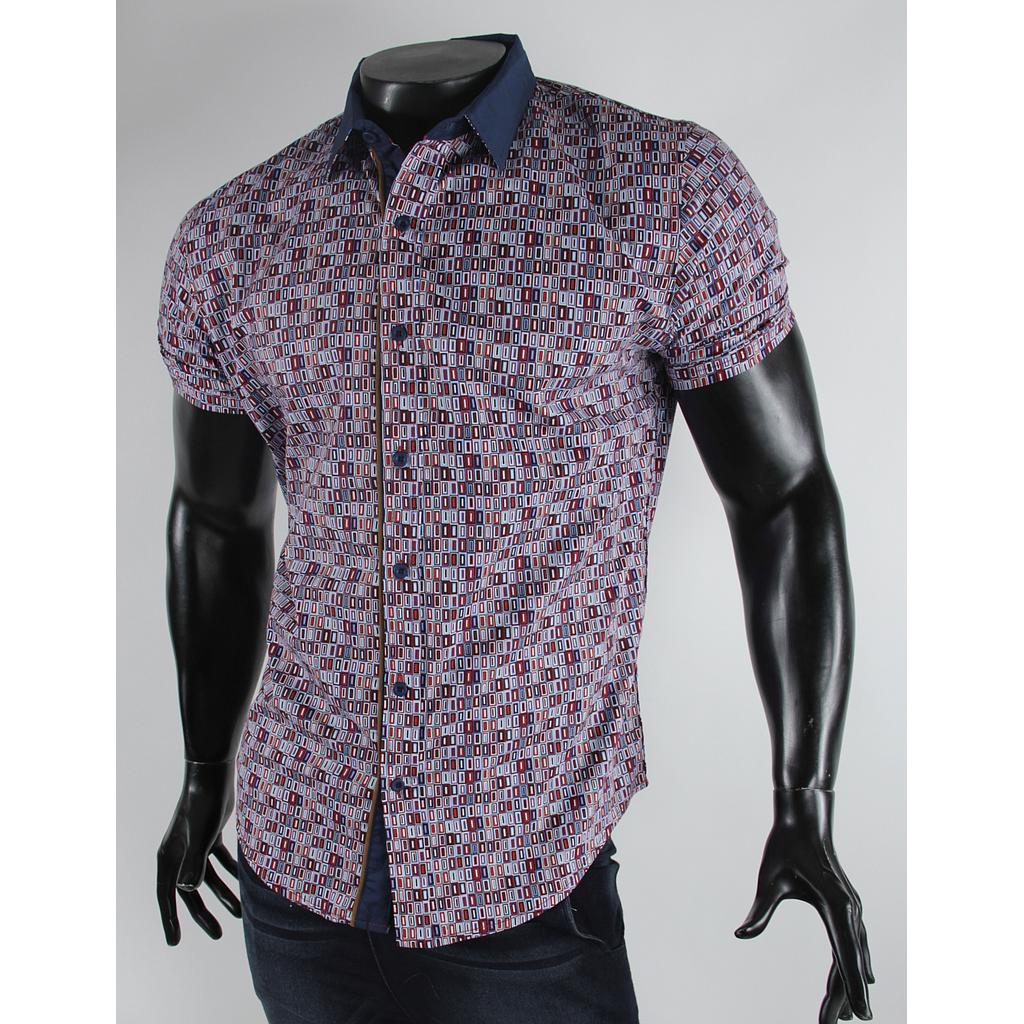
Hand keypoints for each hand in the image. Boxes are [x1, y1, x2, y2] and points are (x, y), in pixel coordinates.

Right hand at [157, 760, 240, 943]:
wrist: (213, 772)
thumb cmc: (204, 803)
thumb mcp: (201, 834)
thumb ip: (194, 862)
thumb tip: (187, 890)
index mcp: (170, 856)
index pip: (167, 895)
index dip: (170, 919)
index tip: (174, 942)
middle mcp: (179, 852)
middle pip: (189, 891)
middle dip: (202, 914)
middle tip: (217, 934)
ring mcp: (195, 844)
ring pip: (207, 878)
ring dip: (223, 894)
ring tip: (239, 914)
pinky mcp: (211, 835)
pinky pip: (220, 862)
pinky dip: (231, 873)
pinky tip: (246, 884)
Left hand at [734, 788, 874, 1021]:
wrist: (804, 818)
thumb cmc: (785, 846)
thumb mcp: (769, 880)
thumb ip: (760, 911)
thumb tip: (741, 935)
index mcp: (836, 906)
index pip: (844, 956)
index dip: (851, 989)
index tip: (860, 1017)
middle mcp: (850, 910)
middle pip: (849, 962)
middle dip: (843, 996)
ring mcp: (851, 908)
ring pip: (853, 954)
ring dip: (849, 983)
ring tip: (846, 1015)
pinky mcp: (846, 905)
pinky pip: (853, 942)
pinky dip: (854, 963)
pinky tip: (861, 978)